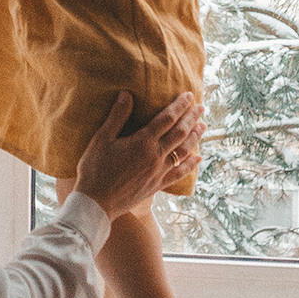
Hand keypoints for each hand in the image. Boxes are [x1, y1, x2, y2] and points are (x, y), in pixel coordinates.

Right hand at [72, 91, 202, 219]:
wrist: (96, 203)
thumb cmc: (95, 169)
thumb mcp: (102, 139)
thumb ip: (117, 116)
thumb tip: (127, 94)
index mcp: (143, 142)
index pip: (167, 118)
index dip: (179, 106)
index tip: (188, 95)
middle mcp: (155, 156)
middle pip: (180, 133)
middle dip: (192, 118)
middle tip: (201, 108)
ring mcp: (158, 172)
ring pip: (183, 152)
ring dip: (195, 138)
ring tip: (203, 126)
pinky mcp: (157, 185)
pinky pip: (179, 174)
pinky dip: (190, 165)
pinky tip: (198, 159)